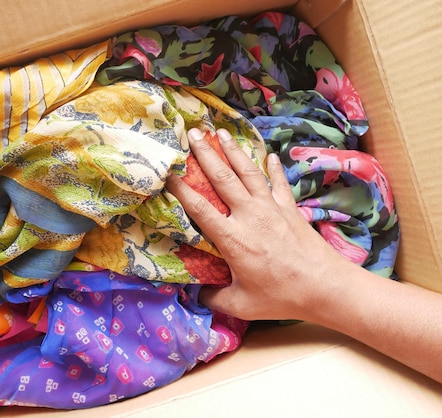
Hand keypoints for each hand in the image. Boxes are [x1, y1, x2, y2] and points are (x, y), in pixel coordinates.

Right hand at [166, 128, 353, 320]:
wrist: (325, 287)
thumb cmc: (281, 297)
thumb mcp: (241, 305)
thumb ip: (214, 299)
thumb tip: (196, 296)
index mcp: (232, 238)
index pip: (199, 207)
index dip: (180, 188)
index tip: (167, 172)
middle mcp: (249, 215)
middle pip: (222, 178)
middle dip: (205, 153)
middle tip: (193, 133)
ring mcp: (271, 208)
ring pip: (248, 172)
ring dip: (233, 150)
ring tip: (221, 131)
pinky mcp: (290, 209)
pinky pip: (279, 182)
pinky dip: (273, 168)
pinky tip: (270, 155)